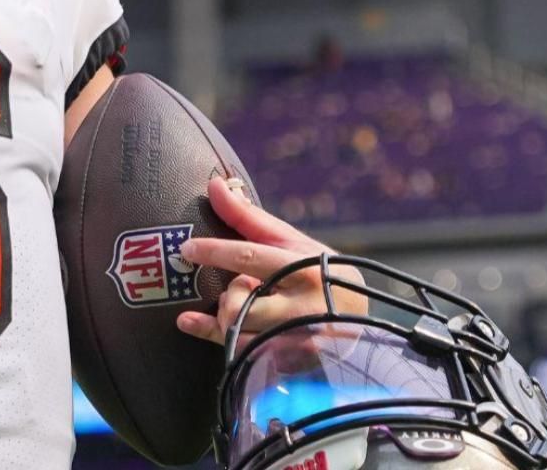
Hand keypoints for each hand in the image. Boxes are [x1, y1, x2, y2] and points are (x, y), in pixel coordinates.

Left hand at [175, 176, 365, 345]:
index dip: (215, 252)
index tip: (186, 249)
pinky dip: (208, 333)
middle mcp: (301, 307)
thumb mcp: (293, 243)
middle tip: (244, 288)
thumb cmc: (319, 274)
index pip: (251, 258)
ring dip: (228, 316)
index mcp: (304, 269)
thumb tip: (214, 183)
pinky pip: (235, 352)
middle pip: (239, 302)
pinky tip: (189, 321)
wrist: (359, 324)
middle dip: (230, 294)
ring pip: (236, 330)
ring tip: (248, 307)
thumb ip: (250, 218)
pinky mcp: (286, 363)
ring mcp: (294, 341)